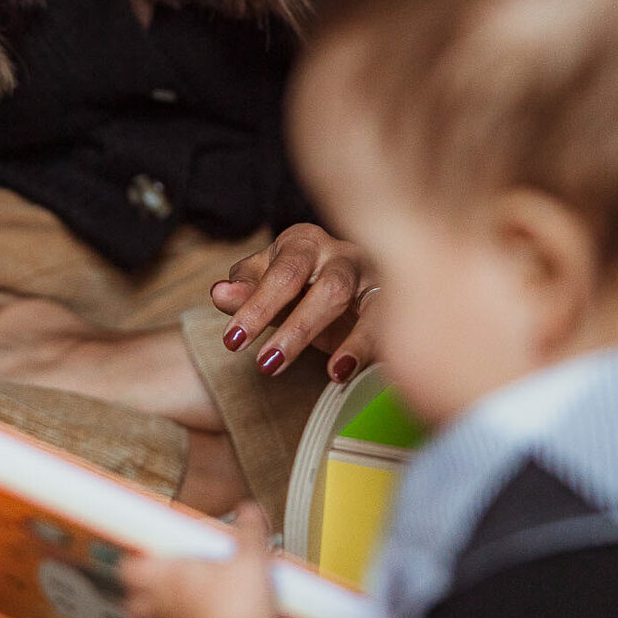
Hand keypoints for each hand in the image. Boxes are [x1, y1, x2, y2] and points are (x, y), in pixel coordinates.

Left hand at [122, 502, 277, 617]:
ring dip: (157, 609)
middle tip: (160, 574)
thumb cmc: (238, 603)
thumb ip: (248, 532)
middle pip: (131, 599)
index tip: (144, 550)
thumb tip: (248, 510)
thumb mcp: (250, 559)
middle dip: (139, 588)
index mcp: (165, 576)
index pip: (128, 568)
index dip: (133, 559)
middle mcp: (161, 604)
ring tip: (179, 598)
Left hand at [211, 223, 379, 382]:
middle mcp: (344, 255)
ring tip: (334, 374)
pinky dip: (378, 350)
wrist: (343, 284)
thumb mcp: (265, 284)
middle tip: (266, 364)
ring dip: (353, 342)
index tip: (232, 341)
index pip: (283, 273)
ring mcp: (376, 279)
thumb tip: (219, 294)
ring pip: (371, 306)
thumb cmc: (297, 282)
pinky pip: (395, 328)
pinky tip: (357, 372)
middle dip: (297, 328)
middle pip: (329, 288)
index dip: (257, 306)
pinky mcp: (398, 306)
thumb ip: (244, 291)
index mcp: (304, 243)